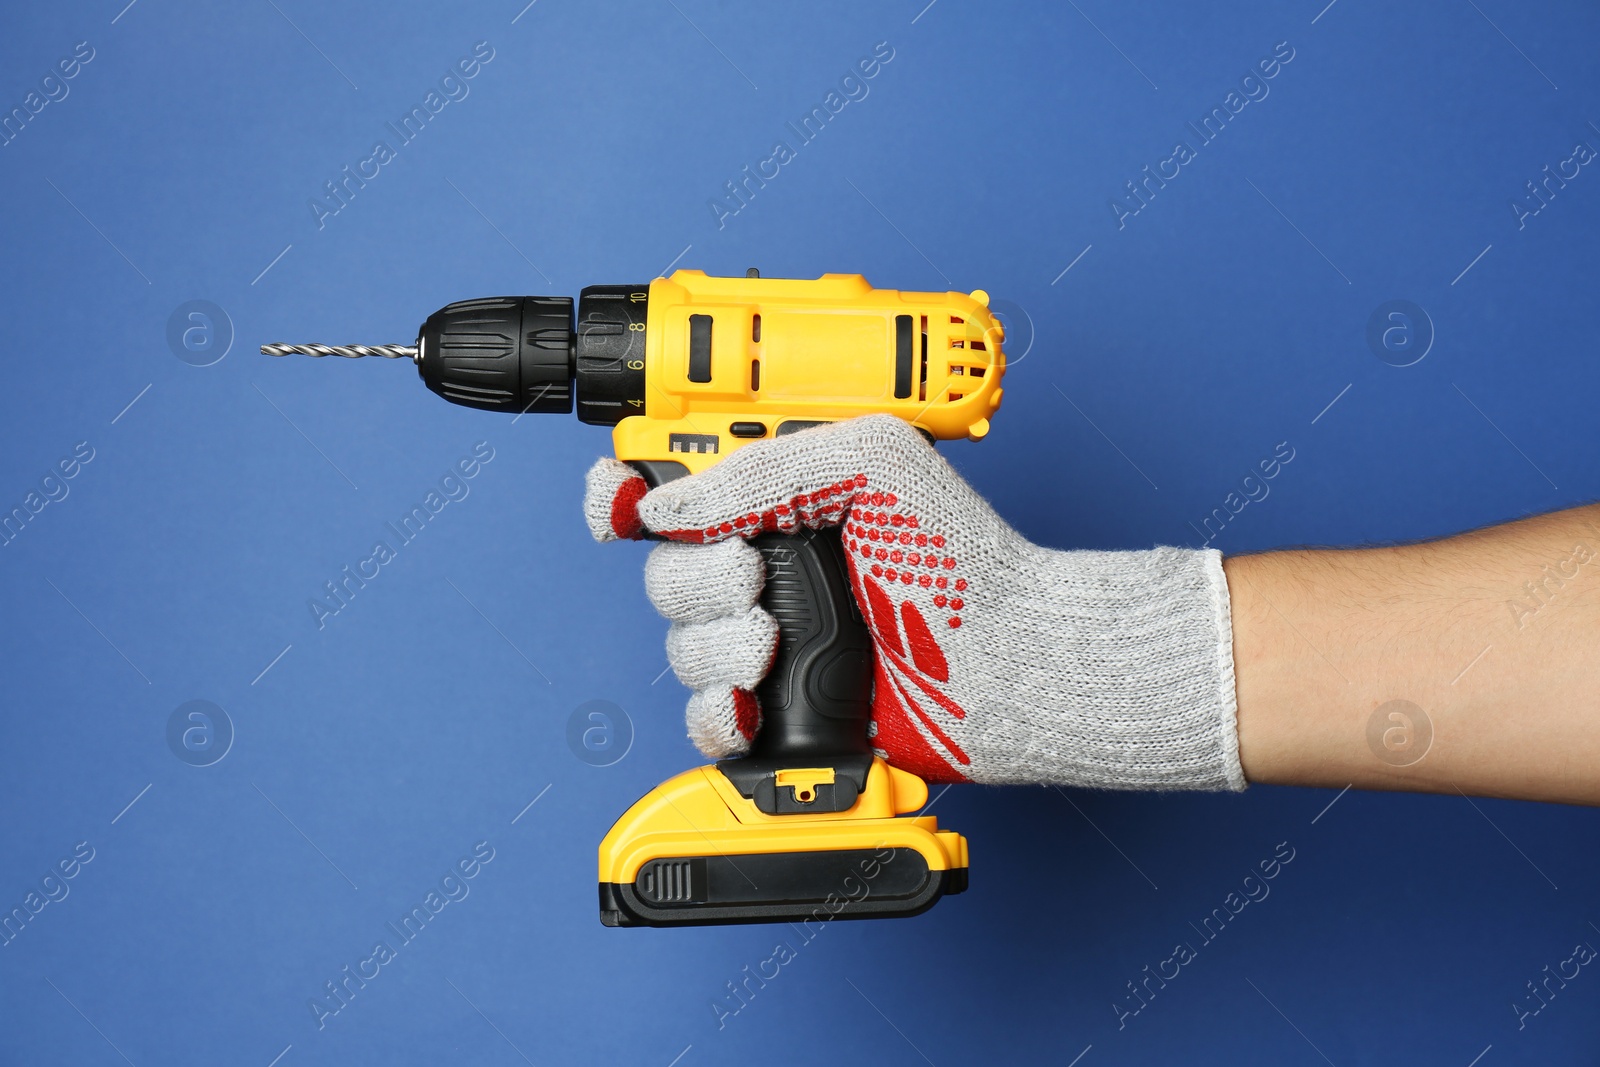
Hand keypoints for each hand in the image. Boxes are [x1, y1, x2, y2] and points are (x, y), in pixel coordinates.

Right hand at [585, 415, 1242, 789]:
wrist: (1007, 662)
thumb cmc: (960, 560)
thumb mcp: (869, 463)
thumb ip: (762, 470)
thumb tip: (666, 506)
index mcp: (782, 500)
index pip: (674, 488)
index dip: (628, 495)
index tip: (619, 507)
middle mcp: (771, 568)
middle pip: (664, 572)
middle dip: (699, 578)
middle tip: (757, 575)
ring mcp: (773, 640)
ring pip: (681, 646)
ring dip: (718, 645)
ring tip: (777, 642)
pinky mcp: (782, 711)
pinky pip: (706, 718)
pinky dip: (717, 713)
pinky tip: (753, 701)